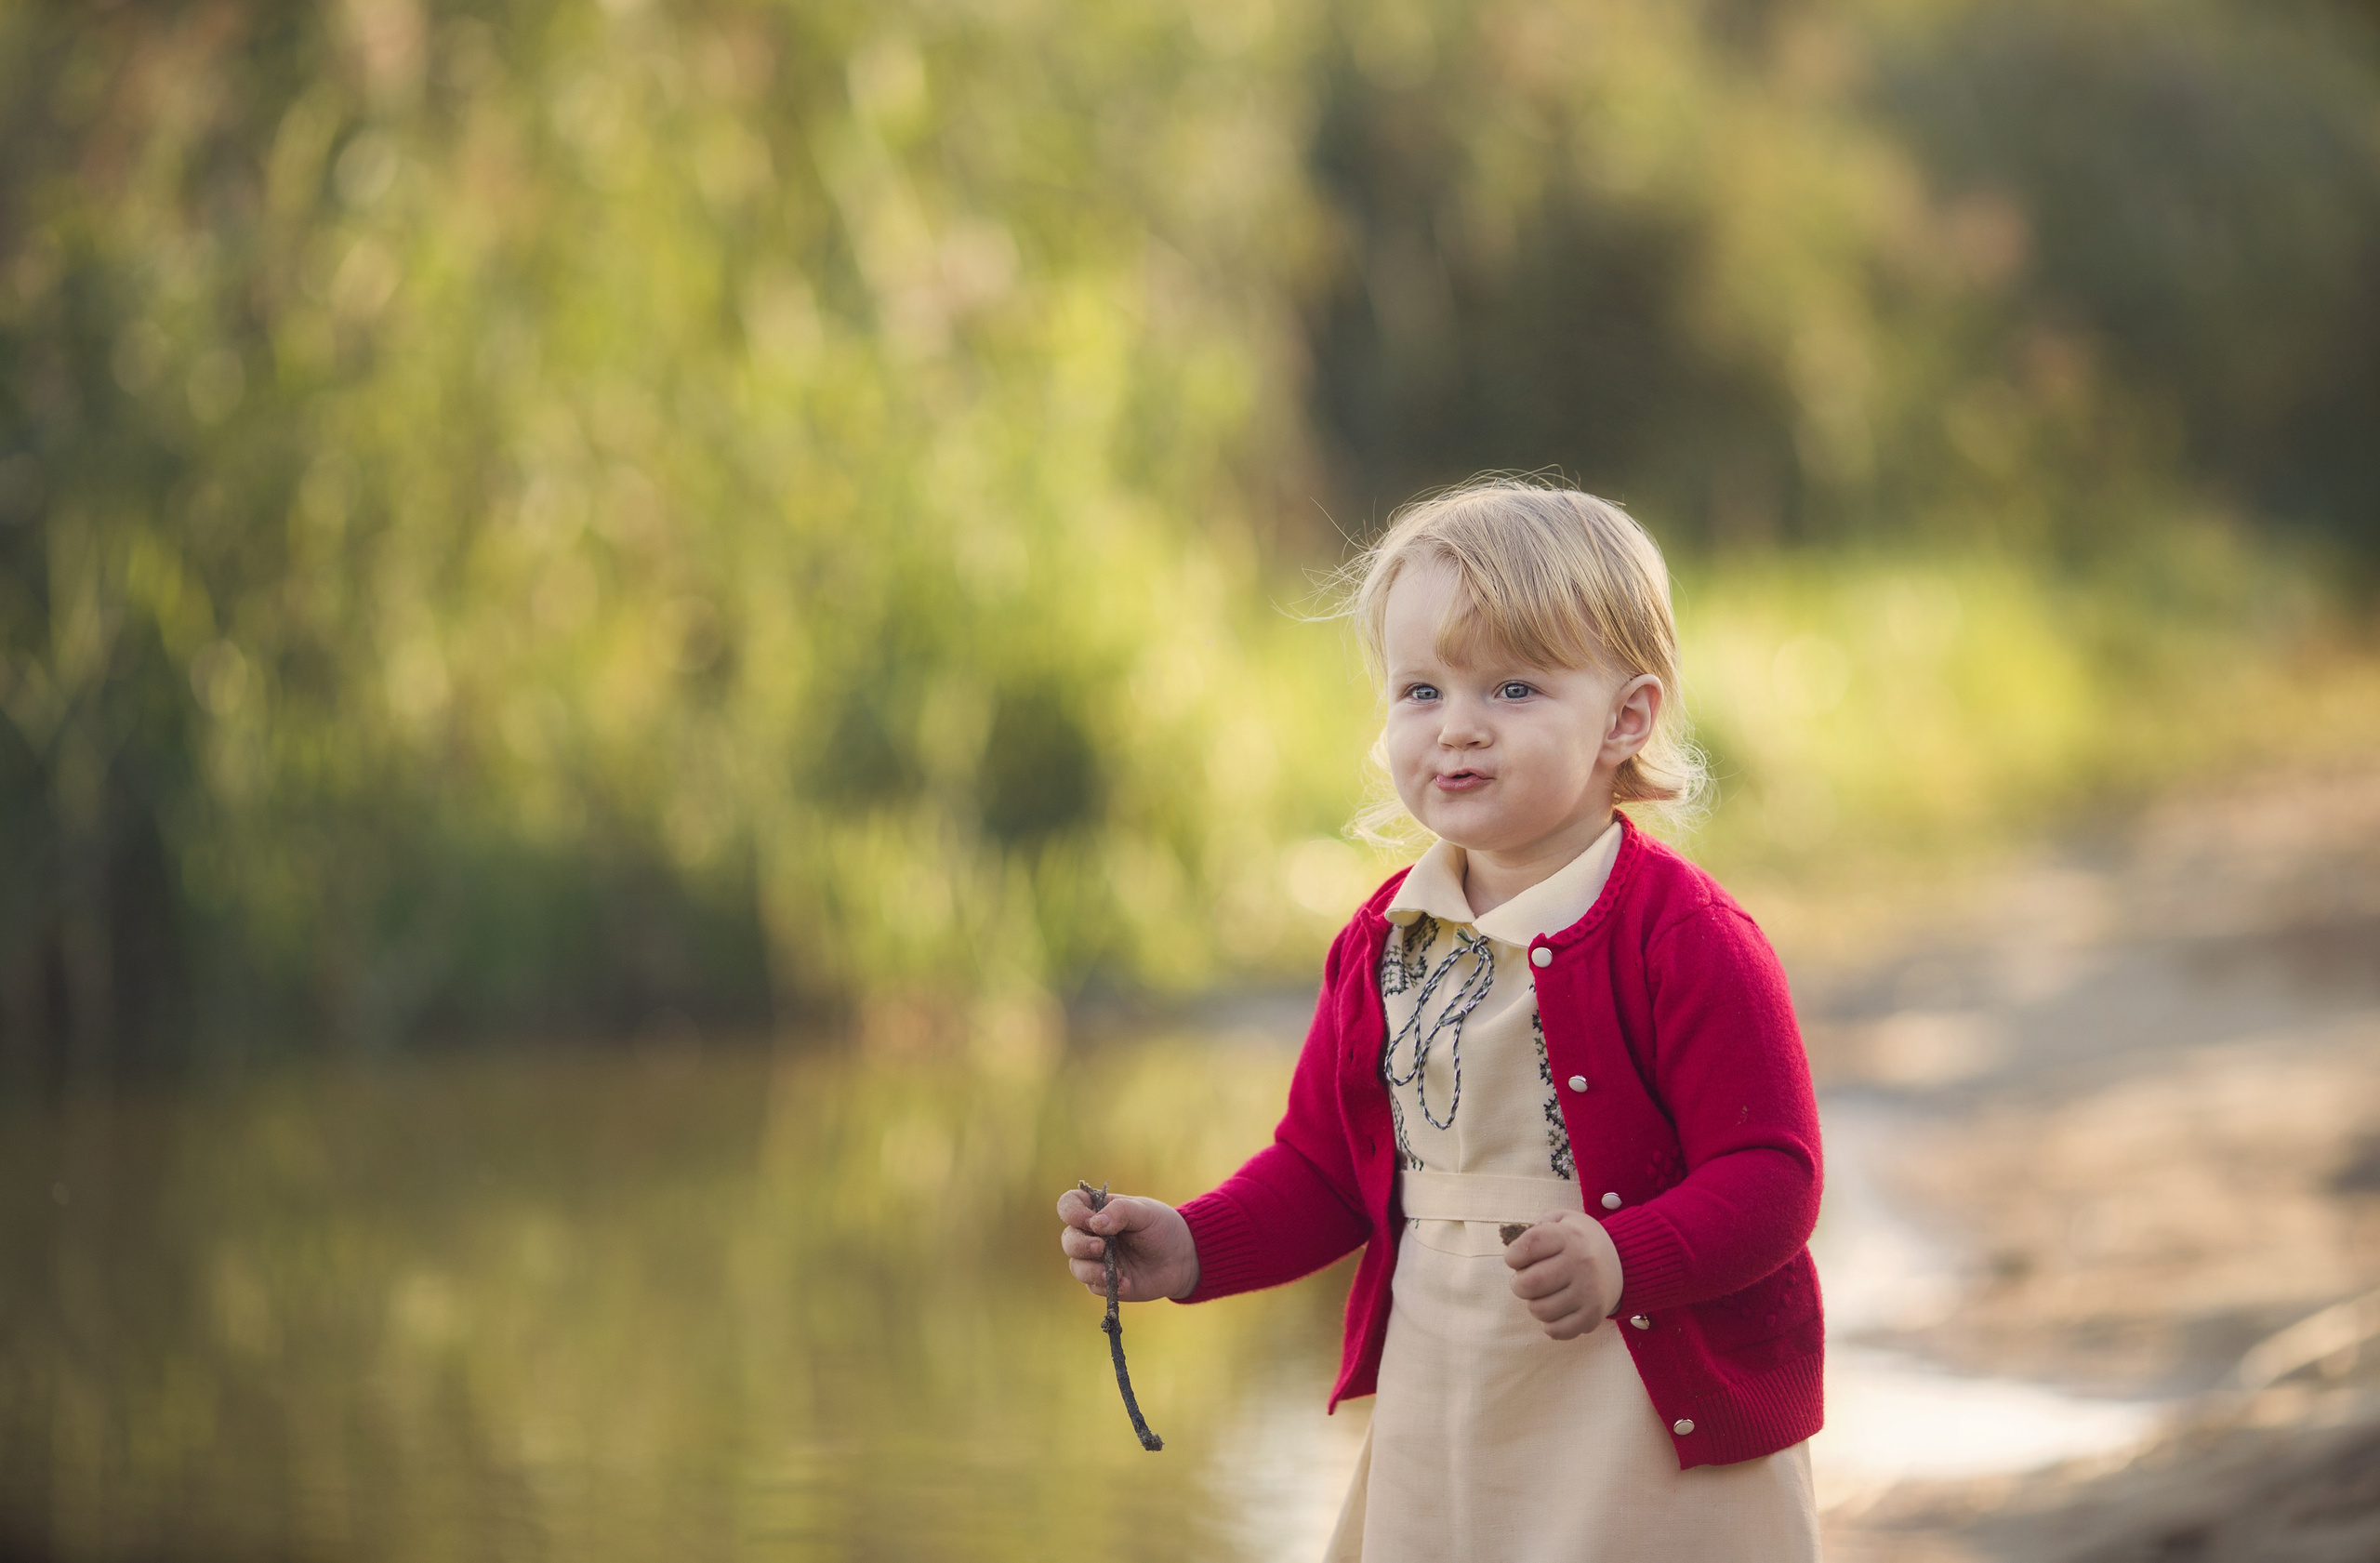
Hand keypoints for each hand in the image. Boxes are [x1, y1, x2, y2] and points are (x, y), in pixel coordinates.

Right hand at [1057, 1188, 1200, 1302]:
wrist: (1182, 1259)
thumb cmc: (1162, 1228)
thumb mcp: (1145, 1212)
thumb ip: (1121, 1212)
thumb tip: (1095, 1224)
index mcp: (1098, 1211)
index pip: (1069, 1205)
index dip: (1072, 1212)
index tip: (1090, 1220)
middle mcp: (1092, 1235)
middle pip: (1068, 1239)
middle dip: (1079, 1244)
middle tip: (1102, 1247)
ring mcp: (1097, 1260)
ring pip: (1076, 1266)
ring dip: (1090, 1270)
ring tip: (1114, 1273)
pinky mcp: (1105, 1282)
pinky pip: (1093, 1286)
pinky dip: (1107, 1284)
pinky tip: (1126, 1282)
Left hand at [1504, 1209, 1624, 1339]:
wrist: (1624, 1261)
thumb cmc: (1581, 1240)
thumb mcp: (1563, 1219)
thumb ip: (1536, 1225)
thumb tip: (1514, 1249)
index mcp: (1570, 1236)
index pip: (1529, 1245)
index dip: (1513, 1255)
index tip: (1514, 1259)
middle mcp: (1582, 1263)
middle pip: (1530, 1283)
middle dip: (1518, 1285)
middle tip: (1524, 1281)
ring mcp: (1589, 1291)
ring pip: (1540, 1310)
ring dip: (1533, 1305)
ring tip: (1543, 1295)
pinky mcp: (1594, 1315)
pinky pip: (1557, 1330)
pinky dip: (1549, 1324)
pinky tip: (1555, 1311)